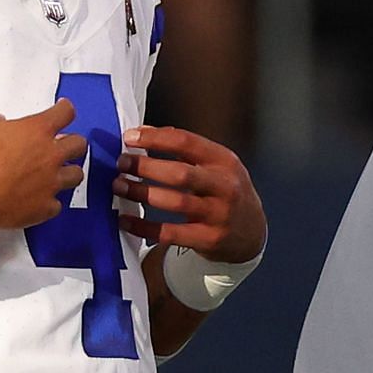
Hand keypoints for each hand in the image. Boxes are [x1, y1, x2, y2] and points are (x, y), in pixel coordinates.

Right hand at [0, 99, 85, 229]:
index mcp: (38, 131)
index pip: (65, 113)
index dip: (64, 109)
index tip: (62, 110)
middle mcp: (51, 156)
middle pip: (79, 144)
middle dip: (71, 142)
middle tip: (61, 144)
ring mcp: (51, 183)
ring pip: (77, 175)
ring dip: (68, 171)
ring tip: (56, 172)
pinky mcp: (45, 207)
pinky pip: (57, 203)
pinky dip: (50, 200)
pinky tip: (40, 198)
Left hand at [113, 125, 265, 262]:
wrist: (252, 231)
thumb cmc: (225, 192)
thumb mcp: (216, 166)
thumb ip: (186, 150)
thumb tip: (144, 133)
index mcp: (224, 161)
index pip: (187, 142)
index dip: (155, 138)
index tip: (129, 137)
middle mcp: (225, 186)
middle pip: (181, 173)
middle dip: (146, 166)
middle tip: (122, 163)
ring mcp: (219, 214)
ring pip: (175, 202)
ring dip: (141, 193)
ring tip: (120, 186)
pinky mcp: (209, 239)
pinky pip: (170, 233)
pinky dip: (144, 227)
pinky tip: (126, 220)